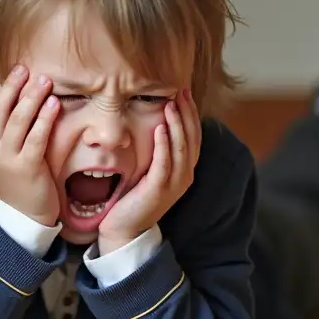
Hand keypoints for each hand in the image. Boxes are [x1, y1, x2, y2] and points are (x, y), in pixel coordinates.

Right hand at [0, 65, 61, 226]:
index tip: (17, 72)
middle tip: (27, 68)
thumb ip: (3, 129)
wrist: (22, 216)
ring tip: (44, 80)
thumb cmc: (17, 180)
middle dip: (14, 86)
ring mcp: (7, 159)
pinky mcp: (27, 167)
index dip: (4, 88)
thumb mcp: (2, 154)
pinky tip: (54, 104)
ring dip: (31, 97)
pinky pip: (36, 138)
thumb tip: (9, 98)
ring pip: (17, 120)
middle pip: (0, 109)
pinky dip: (45, 118)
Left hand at [97, 90, 200, 254]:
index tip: (183, 90)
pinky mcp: (158, 190)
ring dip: (177, 124)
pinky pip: (165, 163)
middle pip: (191, 138)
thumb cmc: (135, 196)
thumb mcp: (150, 168)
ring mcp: (173, 184)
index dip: (190, 112)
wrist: (125, 228)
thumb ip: (157, 149)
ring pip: (181, 148)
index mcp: (184, 169)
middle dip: (186, 112)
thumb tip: (154, 121)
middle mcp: (184, 175)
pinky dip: (164, 145)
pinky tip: (160, 128)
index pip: (193, 135)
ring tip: (171, 104)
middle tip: (180, 90)